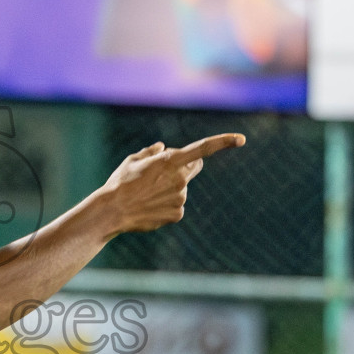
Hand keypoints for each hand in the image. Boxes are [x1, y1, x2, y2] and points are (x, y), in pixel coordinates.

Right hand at [98, 133, 244, 236]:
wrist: (112, 211)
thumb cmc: (120, 183)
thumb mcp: (133, 161)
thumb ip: (151, 152)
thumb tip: (161, 148)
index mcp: (170, 161)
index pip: (203, 149)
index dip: (223, 142)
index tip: (241, 139)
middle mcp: (180, 178)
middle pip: (194, 167)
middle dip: (186, 166)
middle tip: (164, 171)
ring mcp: (181, 197)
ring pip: (181, 188)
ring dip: (170, 188)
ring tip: (146, 194)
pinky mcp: (177, 214)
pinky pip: (176, 205)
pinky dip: (166, 205)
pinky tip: (149, 207)